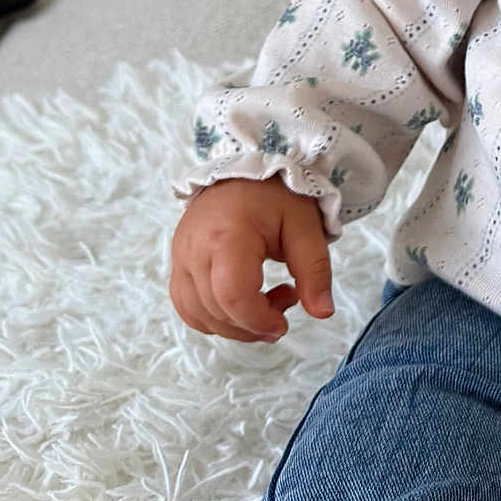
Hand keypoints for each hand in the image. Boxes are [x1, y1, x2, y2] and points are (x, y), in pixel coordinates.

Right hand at [170, 176, 333, 342]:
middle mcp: (195, 248)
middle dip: (253, 324)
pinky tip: (243, 304)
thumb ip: (315, 271)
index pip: (233, 295)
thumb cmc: (275, 197)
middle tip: (286, 301)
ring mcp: (181, 257)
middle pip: (216, 310)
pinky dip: (215, 318)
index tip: (283, 323)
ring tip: (268, 300)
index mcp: (227, 235)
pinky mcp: (178, 264)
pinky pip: (188, 308)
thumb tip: (323, 312)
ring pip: (200, 316)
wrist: (243, 175)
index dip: (258, 320)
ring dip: (236, 324)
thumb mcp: (305, 227)